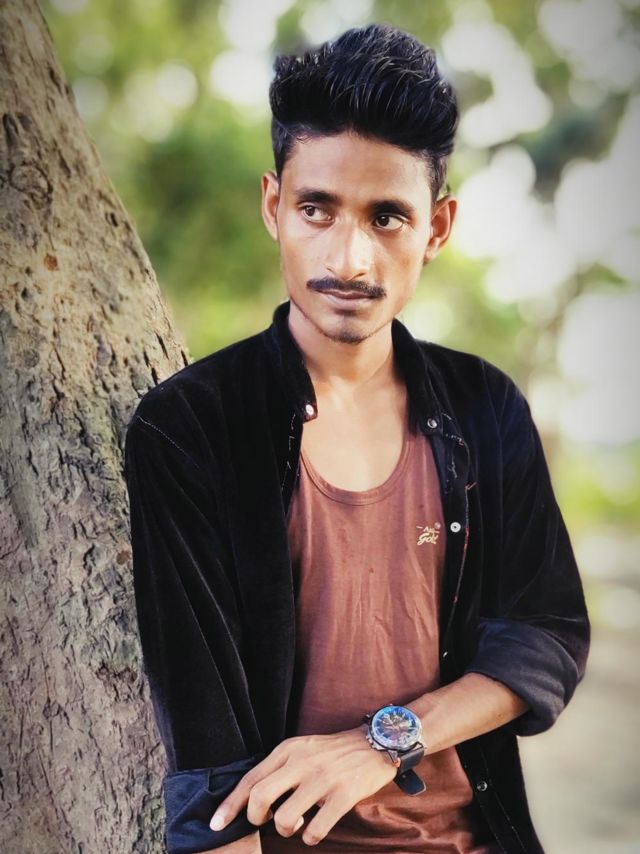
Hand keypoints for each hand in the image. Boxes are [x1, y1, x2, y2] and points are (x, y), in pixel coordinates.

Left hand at [209, 726, 396, 845]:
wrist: (376, 743)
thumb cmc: (333, 752)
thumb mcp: (302, 749)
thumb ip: (279, 769)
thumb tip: (252, 799)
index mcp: (289, 750)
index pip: (250, 779)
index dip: (230, 805)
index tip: (216, 825)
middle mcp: (302, 763)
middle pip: (261, 798)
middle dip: (256, 819)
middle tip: (265, 822)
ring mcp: (322, 779)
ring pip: (285, 818)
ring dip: (286, 829)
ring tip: (296, 824)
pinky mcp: (343, 795)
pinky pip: (315, 829)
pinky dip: (310, 837)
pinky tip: (314, 830)